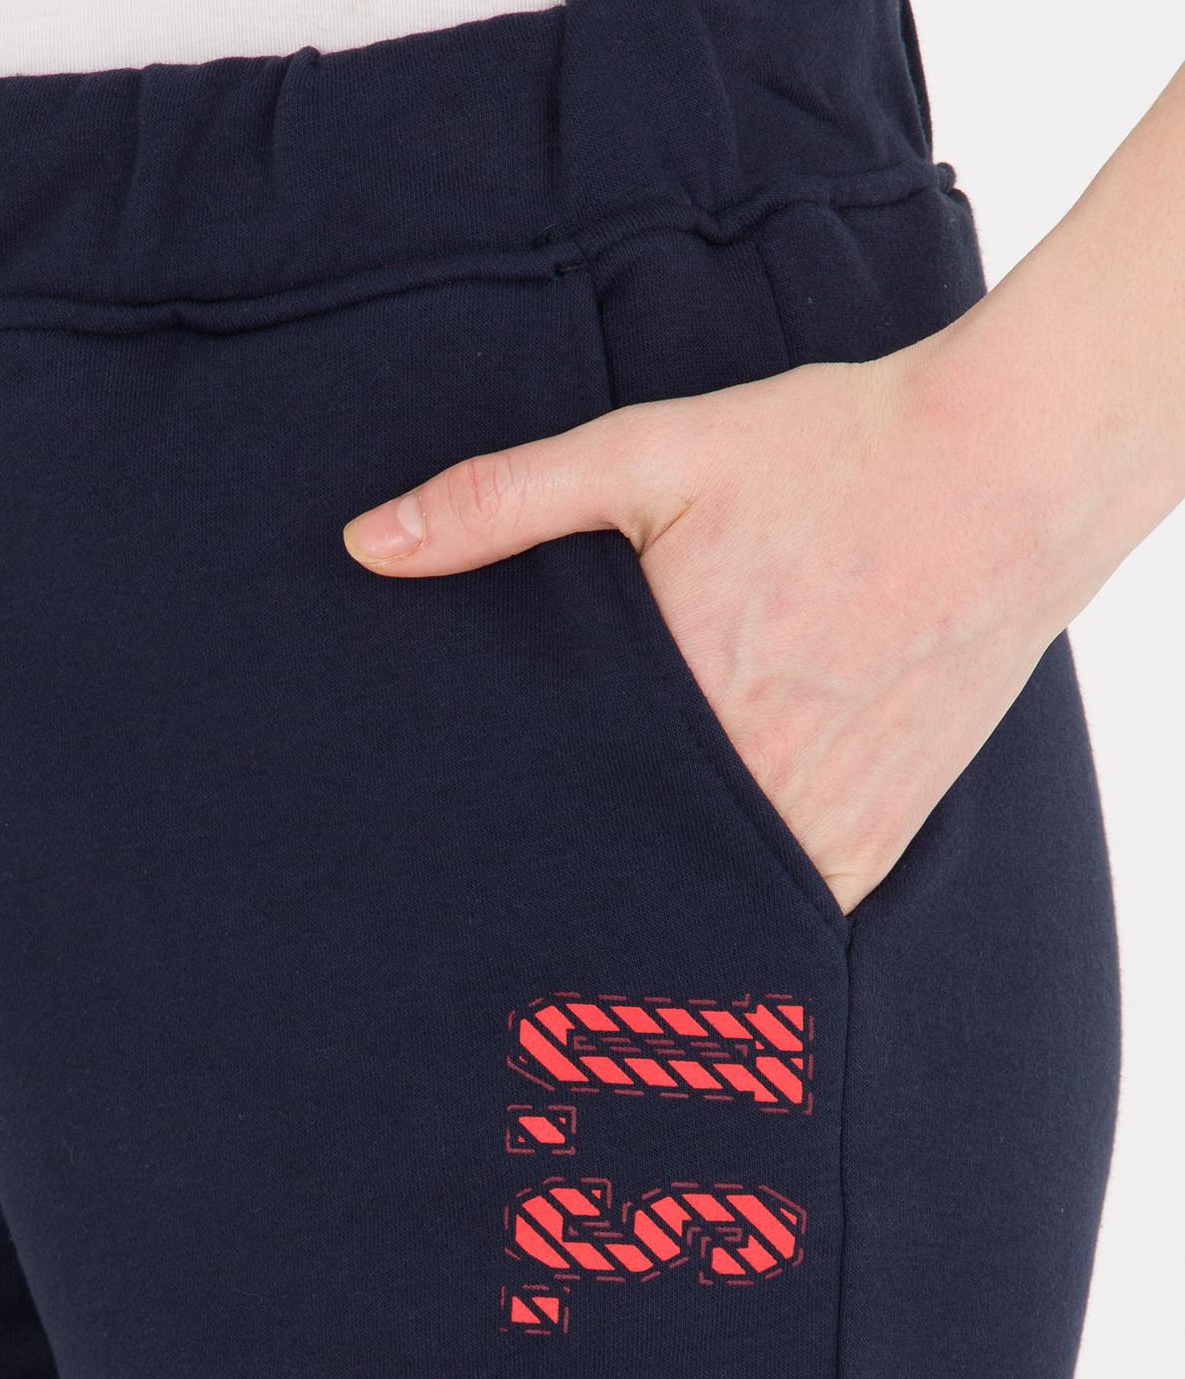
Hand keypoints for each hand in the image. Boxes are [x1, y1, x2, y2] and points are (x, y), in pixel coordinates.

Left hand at [343, 329, 1083, 914]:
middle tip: (503, 921)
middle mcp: (754, 787)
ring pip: (711, 912)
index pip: (556, 821)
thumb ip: (504, 500)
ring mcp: (826, 824)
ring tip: (595, 926)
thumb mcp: (654, 453)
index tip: (453, 878)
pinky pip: (792, 913)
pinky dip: (747, 912)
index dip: (502, 852)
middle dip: (573, 894)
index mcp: (680, 708)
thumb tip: (365, 543)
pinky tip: (699, 909)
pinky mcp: (880, 837)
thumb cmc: (834, 452)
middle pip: (630, 877)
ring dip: (660, 912)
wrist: (1013, 468)